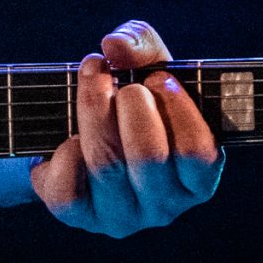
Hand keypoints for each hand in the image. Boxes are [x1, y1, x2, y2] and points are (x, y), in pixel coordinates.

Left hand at [31, 20, 222, 236]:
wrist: (78, 130)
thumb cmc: (128, 100)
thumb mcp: (146, 65)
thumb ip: (142, 44)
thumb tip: (115, 46)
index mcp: (197, 179)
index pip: (198, 152)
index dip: (177, 108)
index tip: (158, 77)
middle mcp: (165, 206)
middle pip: (148, 155)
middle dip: (130, 104)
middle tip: (122, 83)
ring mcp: (123, 217)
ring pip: (107, 166)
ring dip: (93, 110)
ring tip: (93, 81)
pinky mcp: (82, 218)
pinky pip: (69, 192)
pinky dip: (65, 154)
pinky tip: (71, 135)